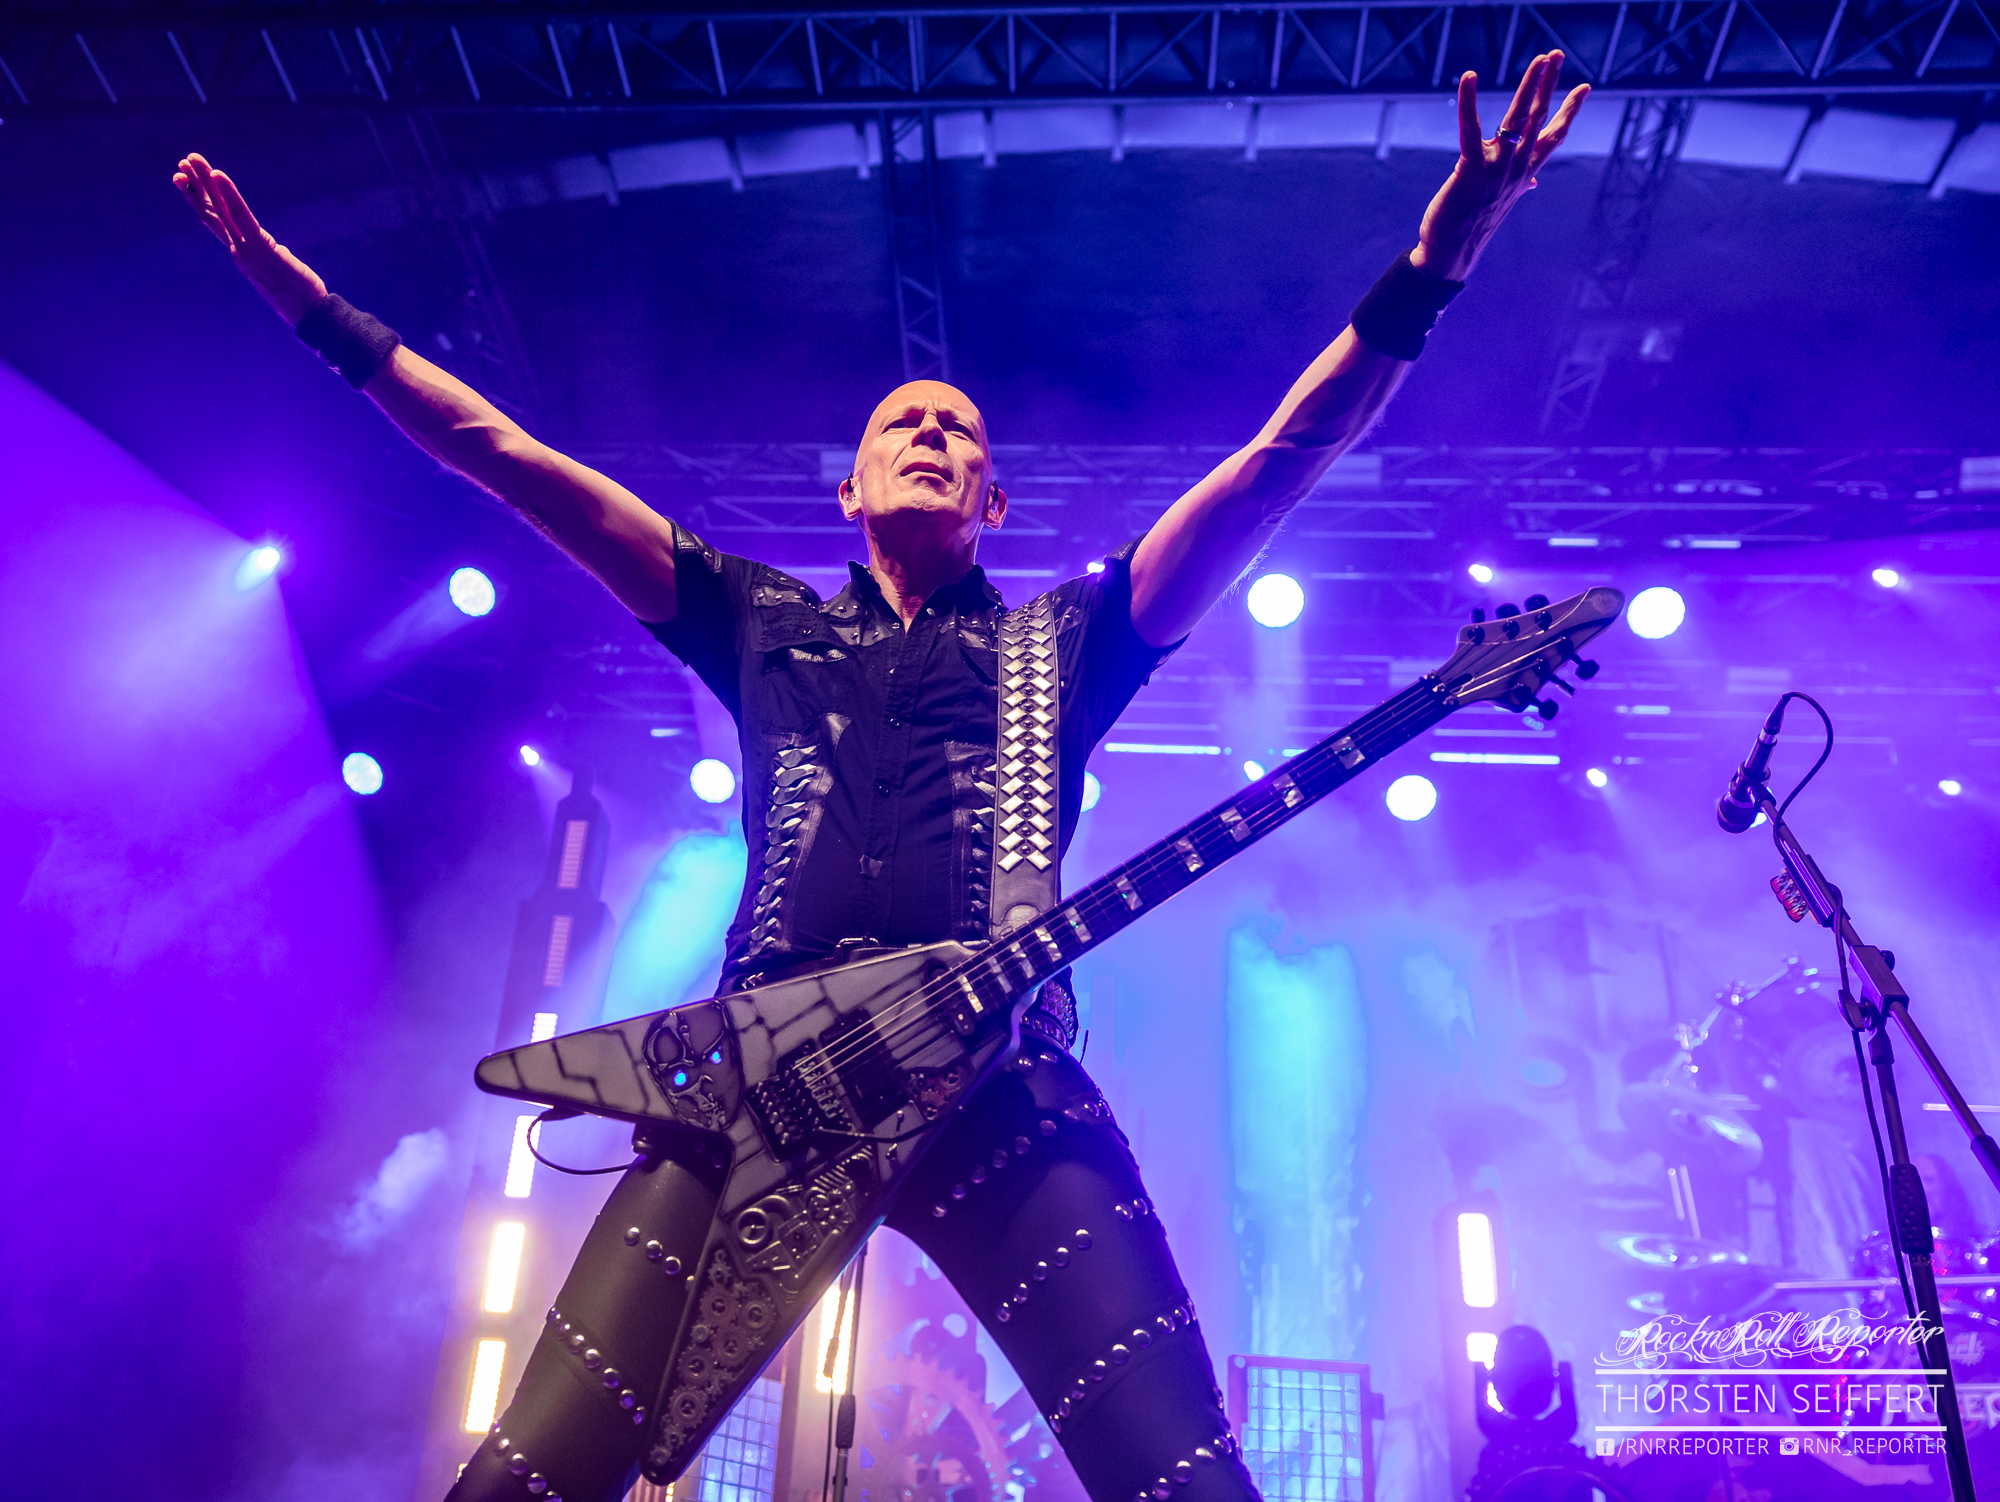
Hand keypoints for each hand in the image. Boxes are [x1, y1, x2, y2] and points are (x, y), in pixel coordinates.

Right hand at [173, 152, 326, 324]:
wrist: (309, 314)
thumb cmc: (300, 294)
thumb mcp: (281, 269)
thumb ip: (273, 257)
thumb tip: (278, 252)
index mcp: (242, 252)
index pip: (216, 222)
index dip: (200, 201)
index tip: (186, 181)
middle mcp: (238, 249)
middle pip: (212, 212)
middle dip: (195, 185)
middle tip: (182, 162)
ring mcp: (246, 248)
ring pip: (220, 209)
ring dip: (204, 182)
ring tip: (191, 159)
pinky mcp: (260, 246)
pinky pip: (241, 215)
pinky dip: (228, 194)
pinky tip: (217, 174)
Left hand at [1410, 53, 1588, 282]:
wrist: (1451, 254)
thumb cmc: (1472, 226)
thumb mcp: (1502, 203)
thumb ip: (1520, 186)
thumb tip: (1533, 184)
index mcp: (1525, 173)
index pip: (1554, 136)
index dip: (1570, 110)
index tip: (1584, 87)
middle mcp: (1517, 167)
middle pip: (1539, 117)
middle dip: (1549, 83)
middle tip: (1556, 54)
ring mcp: (1497, 167)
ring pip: (1518, 118)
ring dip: (1530, 85)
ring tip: (1539, 59)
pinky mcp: (1471, 168)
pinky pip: (1471, 128)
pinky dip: (1469, 101)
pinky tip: (1469, 77)